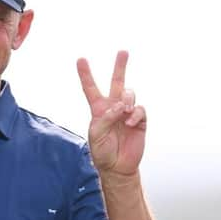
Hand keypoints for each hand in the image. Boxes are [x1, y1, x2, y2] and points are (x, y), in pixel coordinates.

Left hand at [76, 51, 146, 175]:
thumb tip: (120, 105)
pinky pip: (140, 109)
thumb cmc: (102, 151)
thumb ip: (106, 117)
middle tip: (123, 51)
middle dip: (120, 66)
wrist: (117, 167)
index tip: (80, 59)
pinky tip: (130, 123)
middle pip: (117, 82)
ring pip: (129, 93)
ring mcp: (127, 113)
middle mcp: (113, 108)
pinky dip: (135, 114)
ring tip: (124, 111)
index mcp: (98, 109)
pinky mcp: (140, 121)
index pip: (90, 88)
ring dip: (127, 99)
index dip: (86, 74)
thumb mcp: (97, 134)